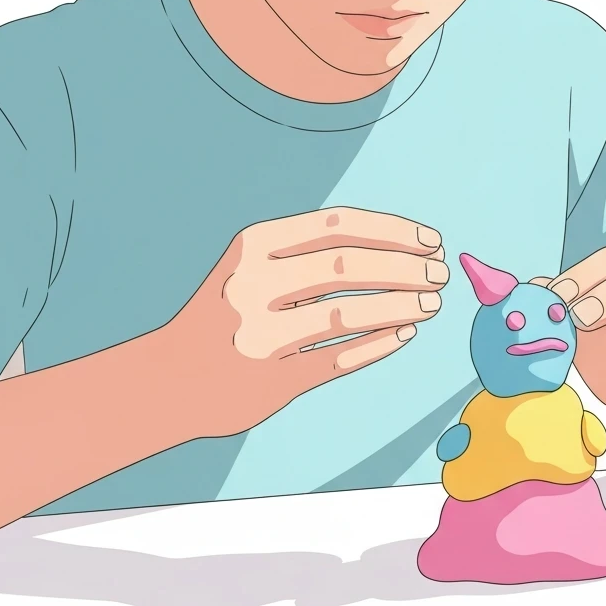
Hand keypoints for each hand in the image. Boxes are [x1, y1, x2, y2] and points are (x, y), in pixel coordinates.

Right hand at [167, 207, 447, 439]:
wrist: (166, 380)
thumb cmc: (224, 313)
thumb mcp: (251, 265)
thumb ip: (309, 250)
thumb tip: (398, 243)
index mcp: (254, 245)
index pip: (338, 224)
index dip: (393, 230)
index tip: (431, 240)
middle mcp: (254, 284)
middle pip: (348, 265)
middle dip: (405, 267)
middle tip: (439, 274)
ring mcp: (262, 335)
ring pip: (348, 312)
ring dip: (399, 305)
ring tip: (430, 304)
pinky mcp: (272, 381)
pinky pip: (339, 359)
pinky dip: (378, 345)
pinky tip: (404, 334)